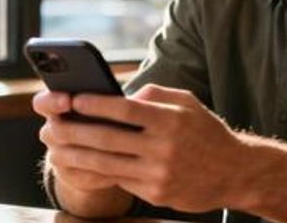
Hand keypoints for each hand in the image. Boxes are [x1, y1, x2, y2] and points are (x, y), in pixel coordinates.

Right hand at [32, 90, 120, 192]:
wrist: (106, 148)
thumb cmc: (111, 116)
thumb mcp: (114, 103)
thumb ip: (117, 99)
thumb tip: (138, 99)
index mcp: (58, 106)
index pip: (42, 102)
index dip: (52, 101)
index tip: (69, 100)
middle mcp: (53, 131)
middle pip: (52, 131)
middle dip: (72, 129)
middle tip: (95, 128)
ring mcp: (58, 154)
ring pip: (65, 156)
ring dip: (91, 152)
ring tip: (115, 149)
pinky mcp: (69, 176)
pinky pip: (82, 175)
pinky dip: (102, 170)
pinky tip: (123, 166)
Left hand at [65, 84, 245, 211]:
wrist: (235, 173)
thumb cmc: (206, 132)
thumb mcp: (187, 103)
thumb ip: (154, 94)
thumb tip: (120, 95)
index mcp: (170, 120)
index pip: (124, 110)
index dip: (95, 104)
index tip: (72, 99)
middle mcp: (163, 148)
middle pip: (108, 138)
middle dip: (74, 130)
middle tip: (51, 124)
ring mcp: (158, 173)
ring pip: (106, 163)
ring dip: (75, 154)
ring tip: (54, 147)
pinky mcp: (155, 193)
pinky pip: (117, 181)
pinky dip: (93, 172)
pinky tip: (76, 164)